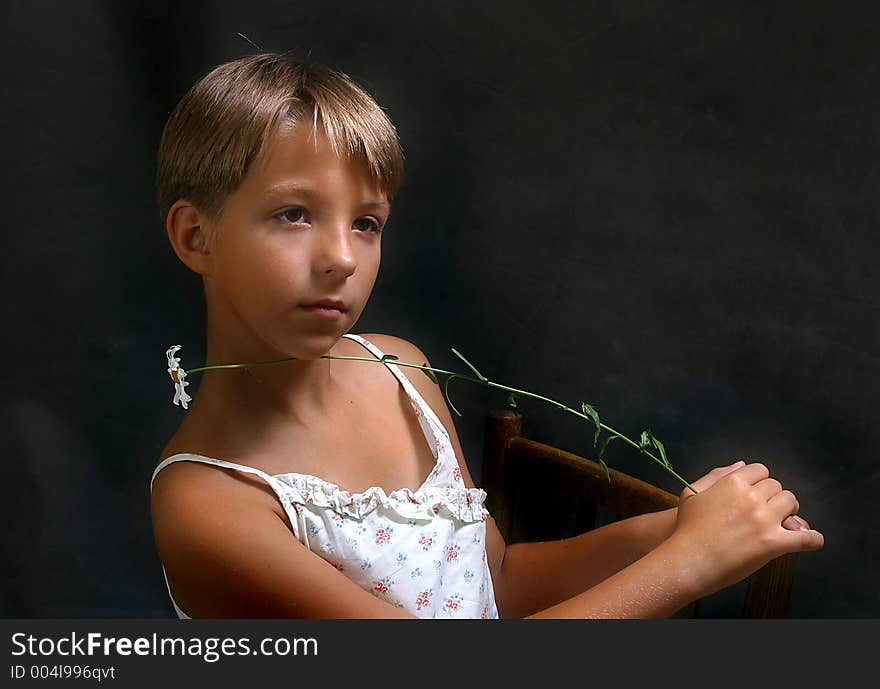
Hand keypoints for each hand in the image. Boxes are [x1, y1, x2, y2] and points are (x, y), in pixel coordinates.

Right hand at [681, 461, 814, 532]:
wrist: (688, 561)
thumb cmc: (687, 529)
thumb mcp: (691, 493)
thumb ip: (716, 475)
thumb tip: (741, 465)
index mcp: (732, 483)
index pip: (760, 470)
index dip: (760, 481)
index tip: (757, 492)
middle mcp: (751, 498)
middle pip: (777, 486)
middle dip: (774, 496)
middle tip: (767, 511)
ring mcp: (764, 520)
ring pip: (792, 503)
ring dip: (789, 512)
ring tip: (782, 523)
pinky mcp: (773, 544)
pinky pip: (805, 538)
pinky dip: (812, 539)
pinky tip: (812, 541)